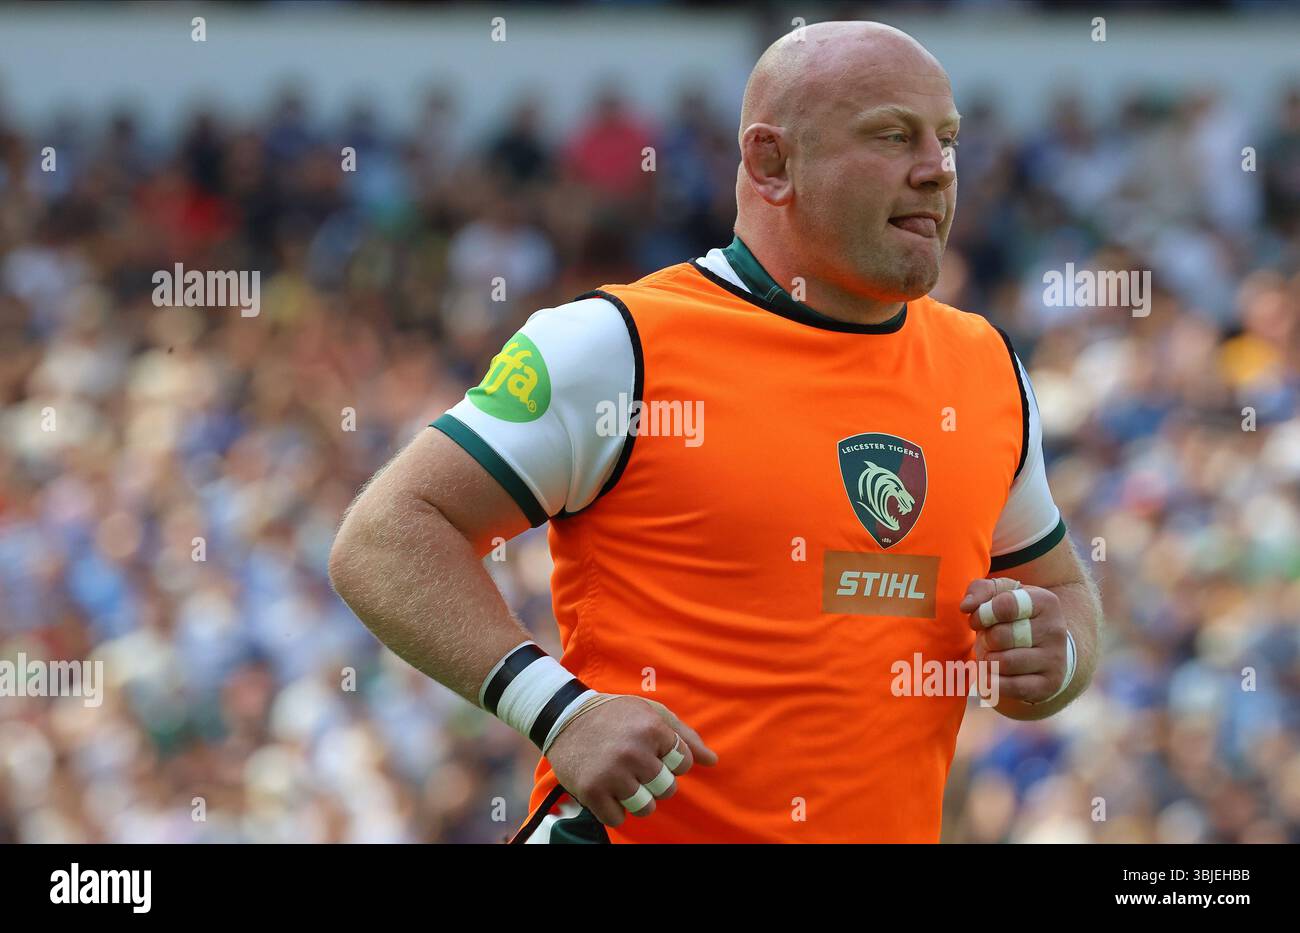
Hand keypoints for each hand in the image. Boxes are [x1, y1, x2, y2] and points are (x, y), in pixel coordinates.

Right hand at [544, 694, 717, 827]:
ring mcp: (612, 773)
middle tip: (636, 766)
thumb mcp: (651, 713)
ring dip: (637, 798)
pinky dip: (613, 808)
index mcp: (652, 728)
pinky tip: (606, 788)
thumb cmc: (616, 715)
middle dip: (656, 781)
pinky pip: (618, 818)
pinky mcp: (591, 791)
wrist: (564, 717)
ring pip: (646, 807)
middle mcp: (634, 752)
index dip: (671, 761)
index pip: (684, 763)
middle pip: (667, 789)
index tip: (654, 753)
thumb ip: (684, 736)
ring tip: (623, 780)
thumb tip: (713, 761)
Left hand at [959, 577, 1068, 705]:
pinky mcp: (1050, 684)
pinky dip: (993, 683)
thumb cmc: (1015, 617)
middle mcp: (1055, 630)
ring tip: (992, 657)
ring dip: (988, 661)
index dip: (982, 614)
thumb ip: (980, 590)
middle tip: (988, 641)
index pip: (1004, 605)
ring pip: (1004, 663)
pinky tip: (992, 676)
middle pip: (1001, 636)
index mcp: (1045, 602)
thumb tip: (966, 606)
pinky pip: (1012, 687)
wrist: (1045, 649)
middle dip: (986, 640)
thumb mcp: (1000, 595)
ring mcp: (1055, 659)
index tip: (979, 620)